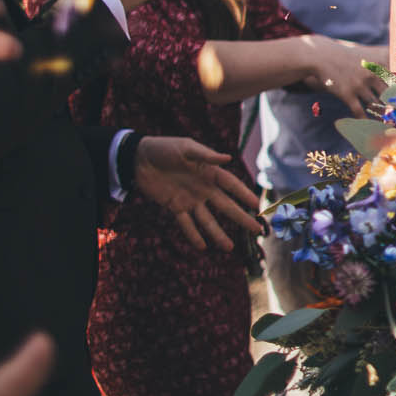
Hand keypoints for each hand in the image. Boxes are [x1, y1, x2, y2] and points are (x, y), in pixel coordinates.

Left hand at [133, 135, 263, 251]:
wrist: (138, 159)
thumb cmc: (164, 148)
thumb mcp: (186, 148)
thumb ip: (206, 155)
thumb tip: (228, 158)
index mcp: (209, 172)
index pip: (231, 185)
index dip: (244, 194)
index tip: (257, 205)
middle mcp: (203, 188)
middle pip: (225, 206)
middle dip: (240, 218)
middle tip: (256, 230)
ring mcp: (190, 199)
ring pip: (207, 220)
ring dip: (218, 233)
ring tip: (229, 247)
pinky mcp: (175, 207)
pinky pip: (186, 224)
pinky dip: (193, 235)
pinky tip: (203, 246)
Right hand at [302, 37, 386, 117]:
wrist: (325, 57)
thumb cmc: (352, 57)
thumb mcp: (372, 54)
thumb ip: (389, 59)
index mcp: (380, 65)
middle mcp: (372, 75)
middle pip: (391, 96)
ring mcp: (359, 85)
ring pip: (377, 106)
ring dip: (384, 116)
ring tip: (392, 124)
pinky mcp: (347, 93)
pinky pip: (359, 111)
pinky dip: (365, 120)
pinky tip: (370, 126)